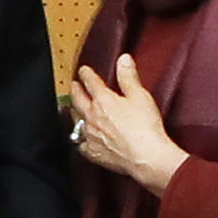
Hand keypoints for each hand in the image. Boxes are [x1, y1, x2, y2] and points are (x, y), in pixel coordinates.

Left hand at [70, 50, 186, 192]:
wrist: (145, 156)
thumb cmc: (145, 128)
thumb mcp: (140, 96)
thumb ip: (129, 77)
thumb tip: (123, 60)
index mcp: (103, 100)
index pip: (90, 82)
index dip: (86, 74)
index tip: (83, 71)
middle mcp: (92, 117)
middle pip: (77, 100)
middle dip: (75, 90)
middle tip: (74, 86)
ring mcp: (90, 135)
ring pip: (75, 121)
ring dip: (73, 112)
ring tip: (72, 108)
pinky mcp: (93, 153)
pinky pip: (80, 144)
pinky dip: (79, 139)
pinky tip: (80, 139)